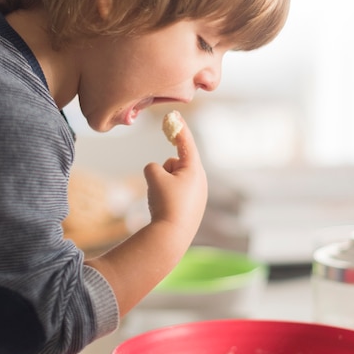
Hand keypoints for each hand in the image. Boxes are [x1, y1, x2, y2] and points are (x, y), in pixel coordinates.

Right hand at [144, 113, 207, 231]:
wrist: (171, 237)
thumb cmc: (165, 203)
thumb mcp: (154, 177)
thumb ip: (153, 167)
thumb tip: (156, 172)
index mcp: (195, 170)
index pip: (186, 143)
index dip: (178, 128)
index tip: (174, 116)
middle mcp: (200, 181)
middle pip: (175, 164)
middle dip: (164, 171)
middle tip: (160, 187)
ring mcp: (197, 196)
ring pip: (172, 179)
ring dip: (163, 185)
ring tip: (162, 202)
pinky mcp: (191, 209)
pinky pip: (174, 194)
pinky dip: (166, 198)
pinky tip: (165, 211)